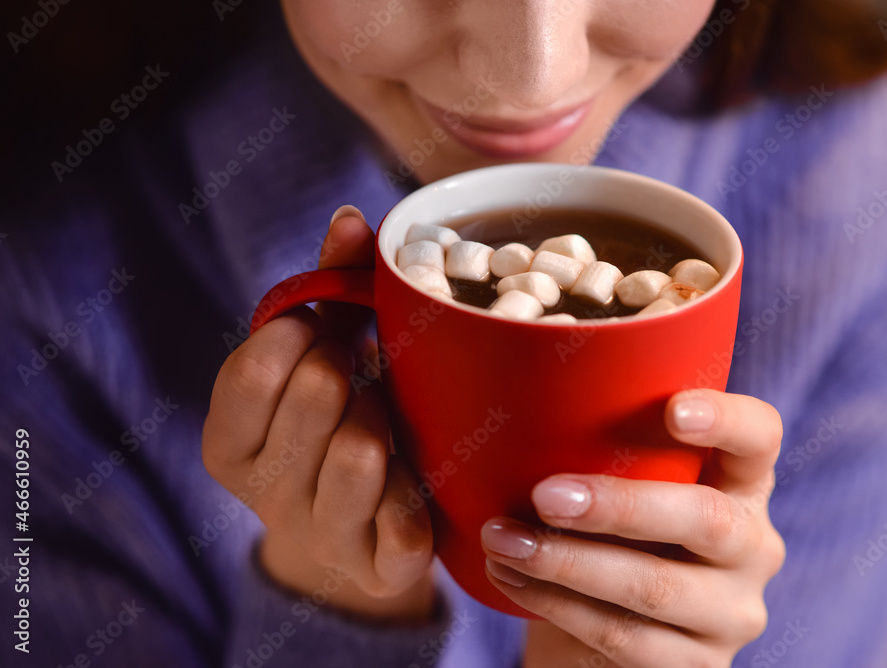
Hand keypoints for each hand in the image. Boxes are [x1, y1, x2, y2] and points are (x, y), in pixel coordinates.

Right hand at [202, 206, 434, 622]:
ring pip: (361, 449)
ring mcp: (318, 538)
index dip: (305, 333)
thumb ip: (331, 286)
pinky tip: (412, 471)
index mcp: (227, 443)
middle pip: (317, 392)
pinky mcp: (377, 570)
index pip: (256, 366)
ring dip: (386, 417)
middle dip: (354, 368)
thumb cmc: (338, 418)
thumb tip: (349, 217)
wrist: (362, 529)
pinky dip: (418, 482)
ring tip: (387, 418)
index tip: (325, 332)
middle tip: (363, 374)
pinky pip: (405, 518)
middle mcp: (261, 496)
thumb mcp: (325, 353)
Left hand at [482, 389, 784, 666]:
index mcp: (740, 482)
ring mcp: (732, 613)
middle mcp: (752, 545)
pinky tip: (510, 578)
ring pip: (655, 586)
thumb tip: (520, 404)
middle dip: (618, 506)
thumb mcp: (617, 486)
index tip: (672, 410)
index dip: (727, 420)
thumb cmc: (603, 534)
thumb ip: (603, 449)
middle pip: (707, 519)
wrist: (597, 631)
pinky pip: (623, 637)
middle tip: (544, 496)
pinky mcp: (698, 666)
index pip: (760, 437)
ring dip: (566, 562)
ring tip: (502, 540)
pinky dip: (556, 604)